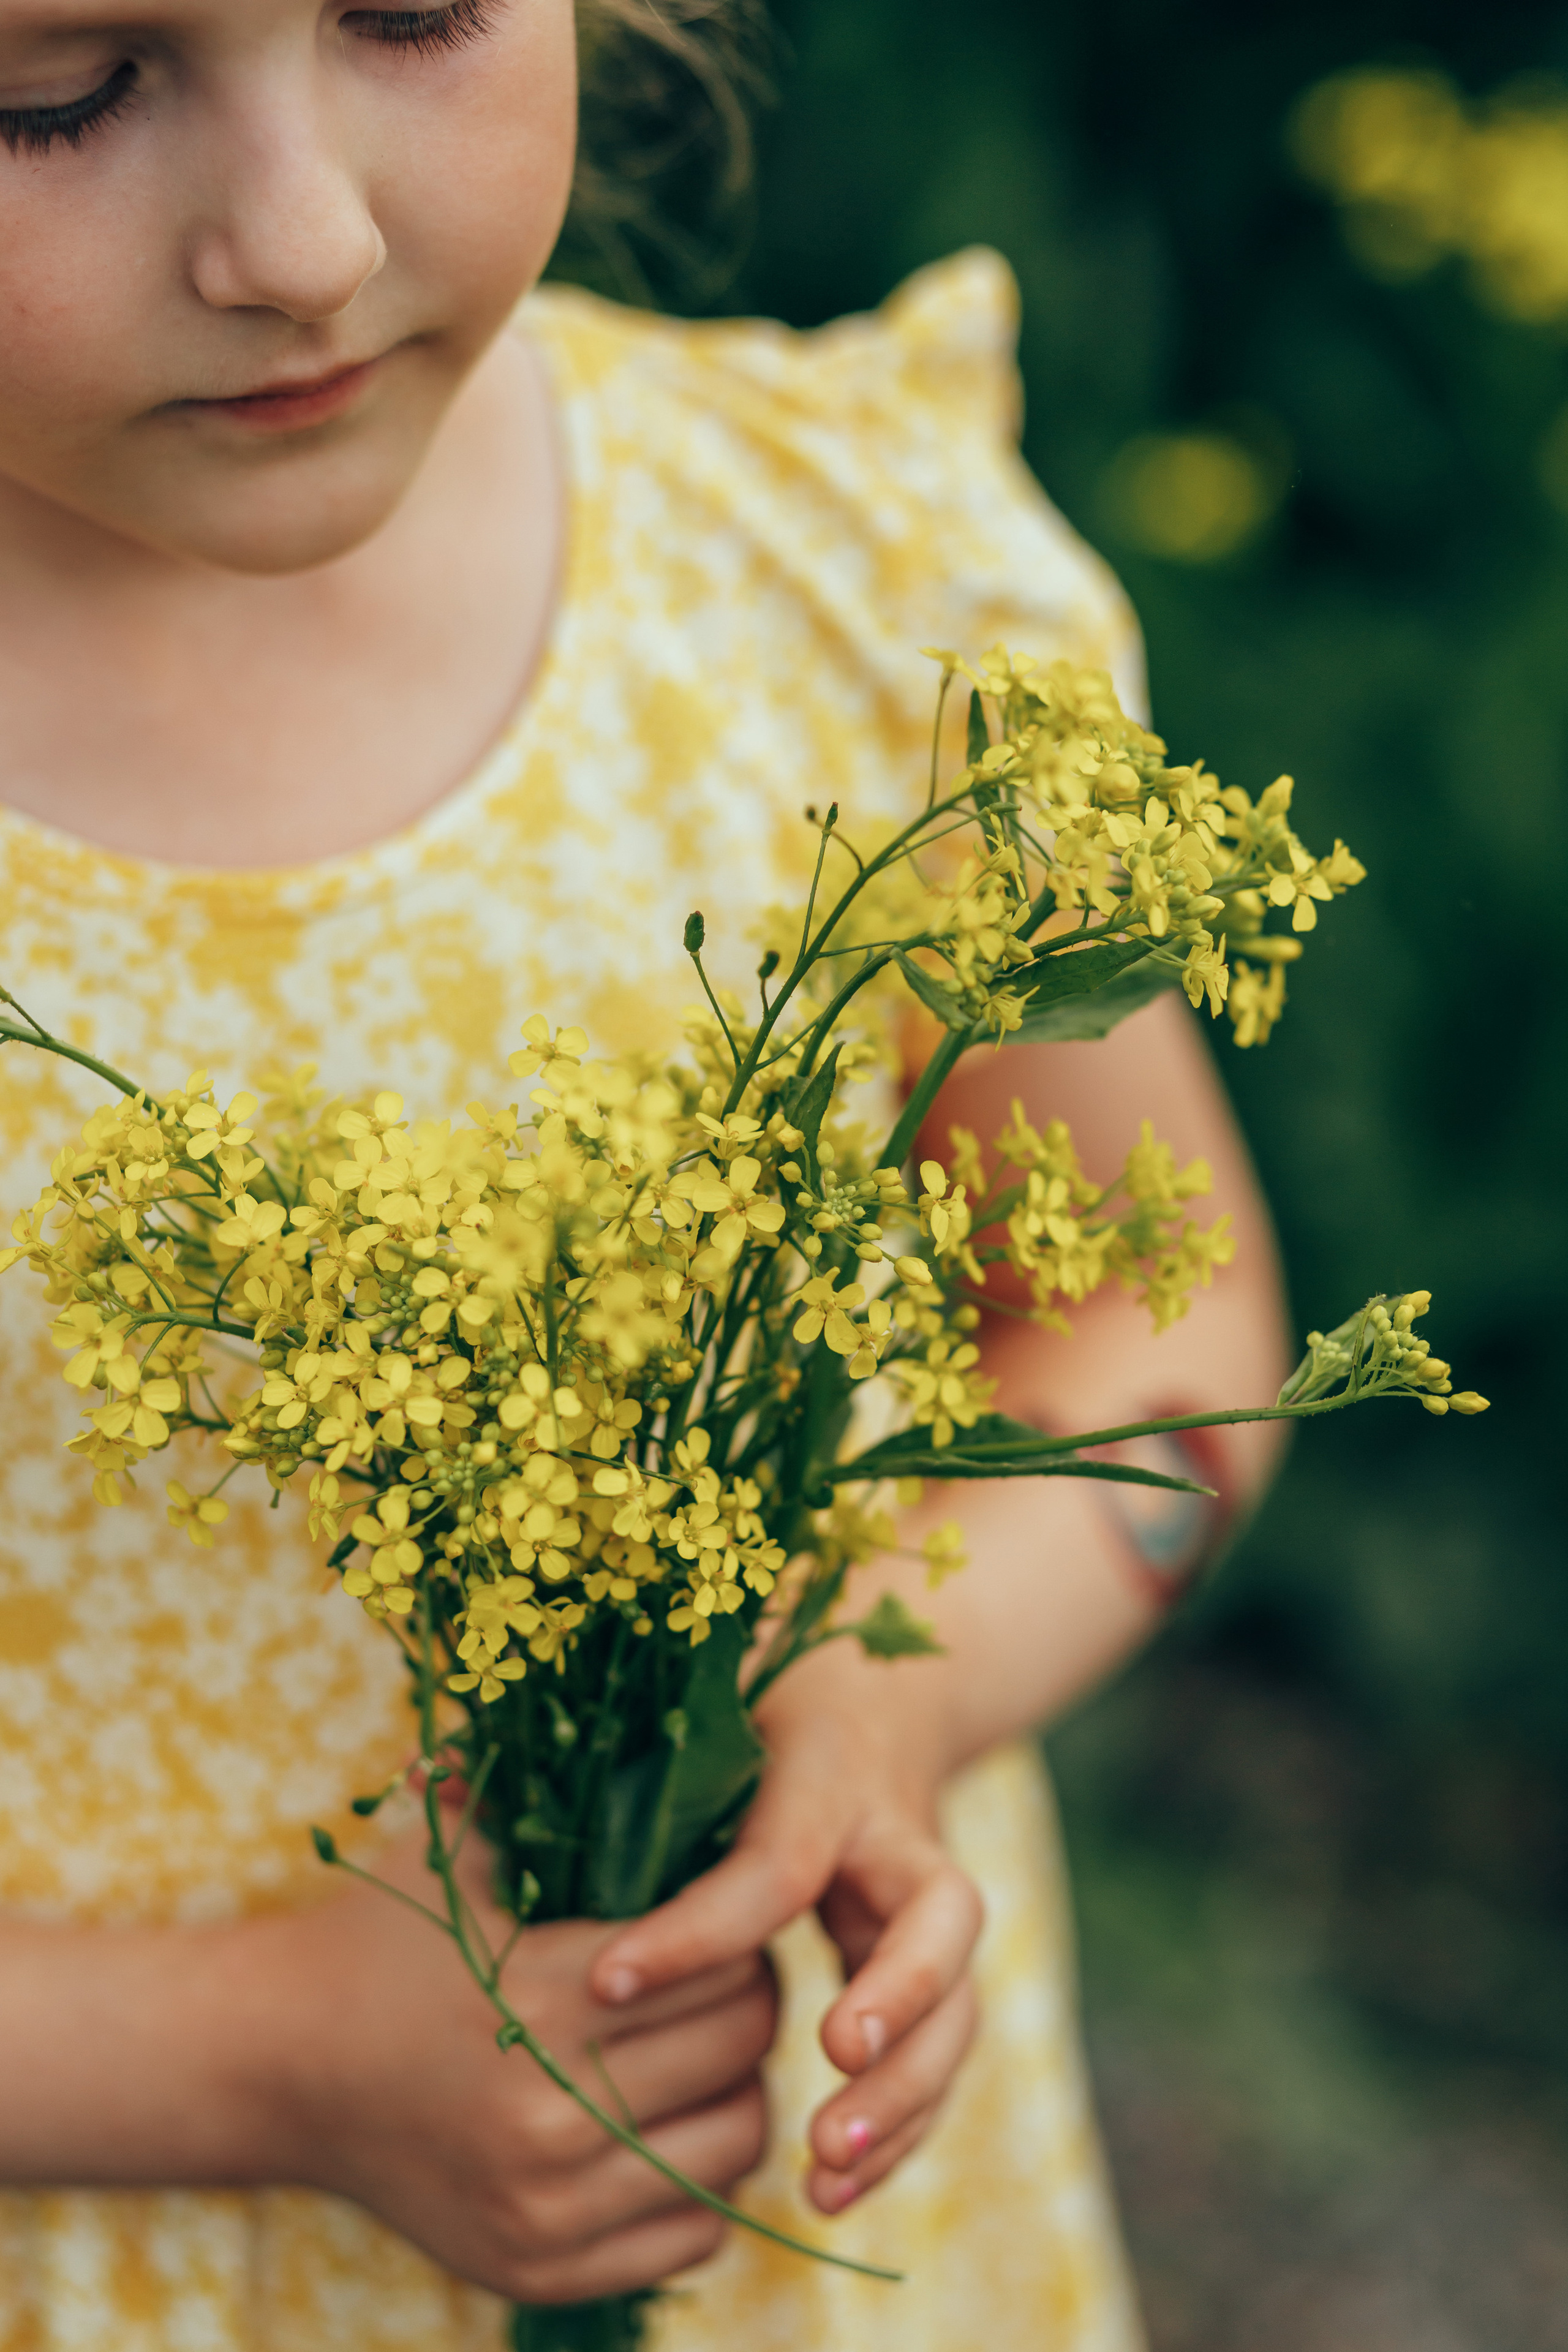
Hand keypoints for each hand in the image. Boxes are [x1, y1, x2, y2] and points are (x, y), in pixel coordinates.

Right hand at [236, 1821, 776, 2303]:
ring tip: (708, 2046)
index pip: (723, 1967)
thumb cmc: (383, 1934)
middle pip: (741, 2049)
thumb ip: (541, 1785)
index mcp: (537, 1999)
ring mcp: (546, 2206)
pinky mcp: (540, 2270)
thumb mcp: (455, 1847)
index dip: (741, 1930)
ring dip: (738, 2088)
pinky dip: (700, 2180)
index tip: (724, 1909)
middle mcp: (546, 2115)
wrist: (278, 2064)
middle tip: (729, 1970)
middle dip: (750, 1998)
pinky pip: (694, 2232)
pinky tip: (669, 2123)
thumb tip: (649, 1712)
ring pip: (735, 2145)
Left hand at [590, 1636, 981, 2215]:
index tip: (607, 1986)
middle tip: (824, 2068)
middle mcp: (896, 1839)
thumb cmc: (753, 1709)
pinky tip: (831, 2189)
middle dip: (890, 2007)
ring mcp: (925, 1910)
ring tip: (824, 2169)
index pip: (772, 1864)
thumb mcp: (686, 1706)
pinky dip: (900, 2126)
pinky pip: (938, 2057)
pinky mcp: (933, 1967)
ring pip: (956, 2007)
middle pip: (932, 1926)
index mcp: (825, 1776)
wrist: (875, 1706)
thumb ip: (591, 1745)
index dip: (694, 1932)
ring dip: (901, 2096)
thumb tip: (433, 1776)